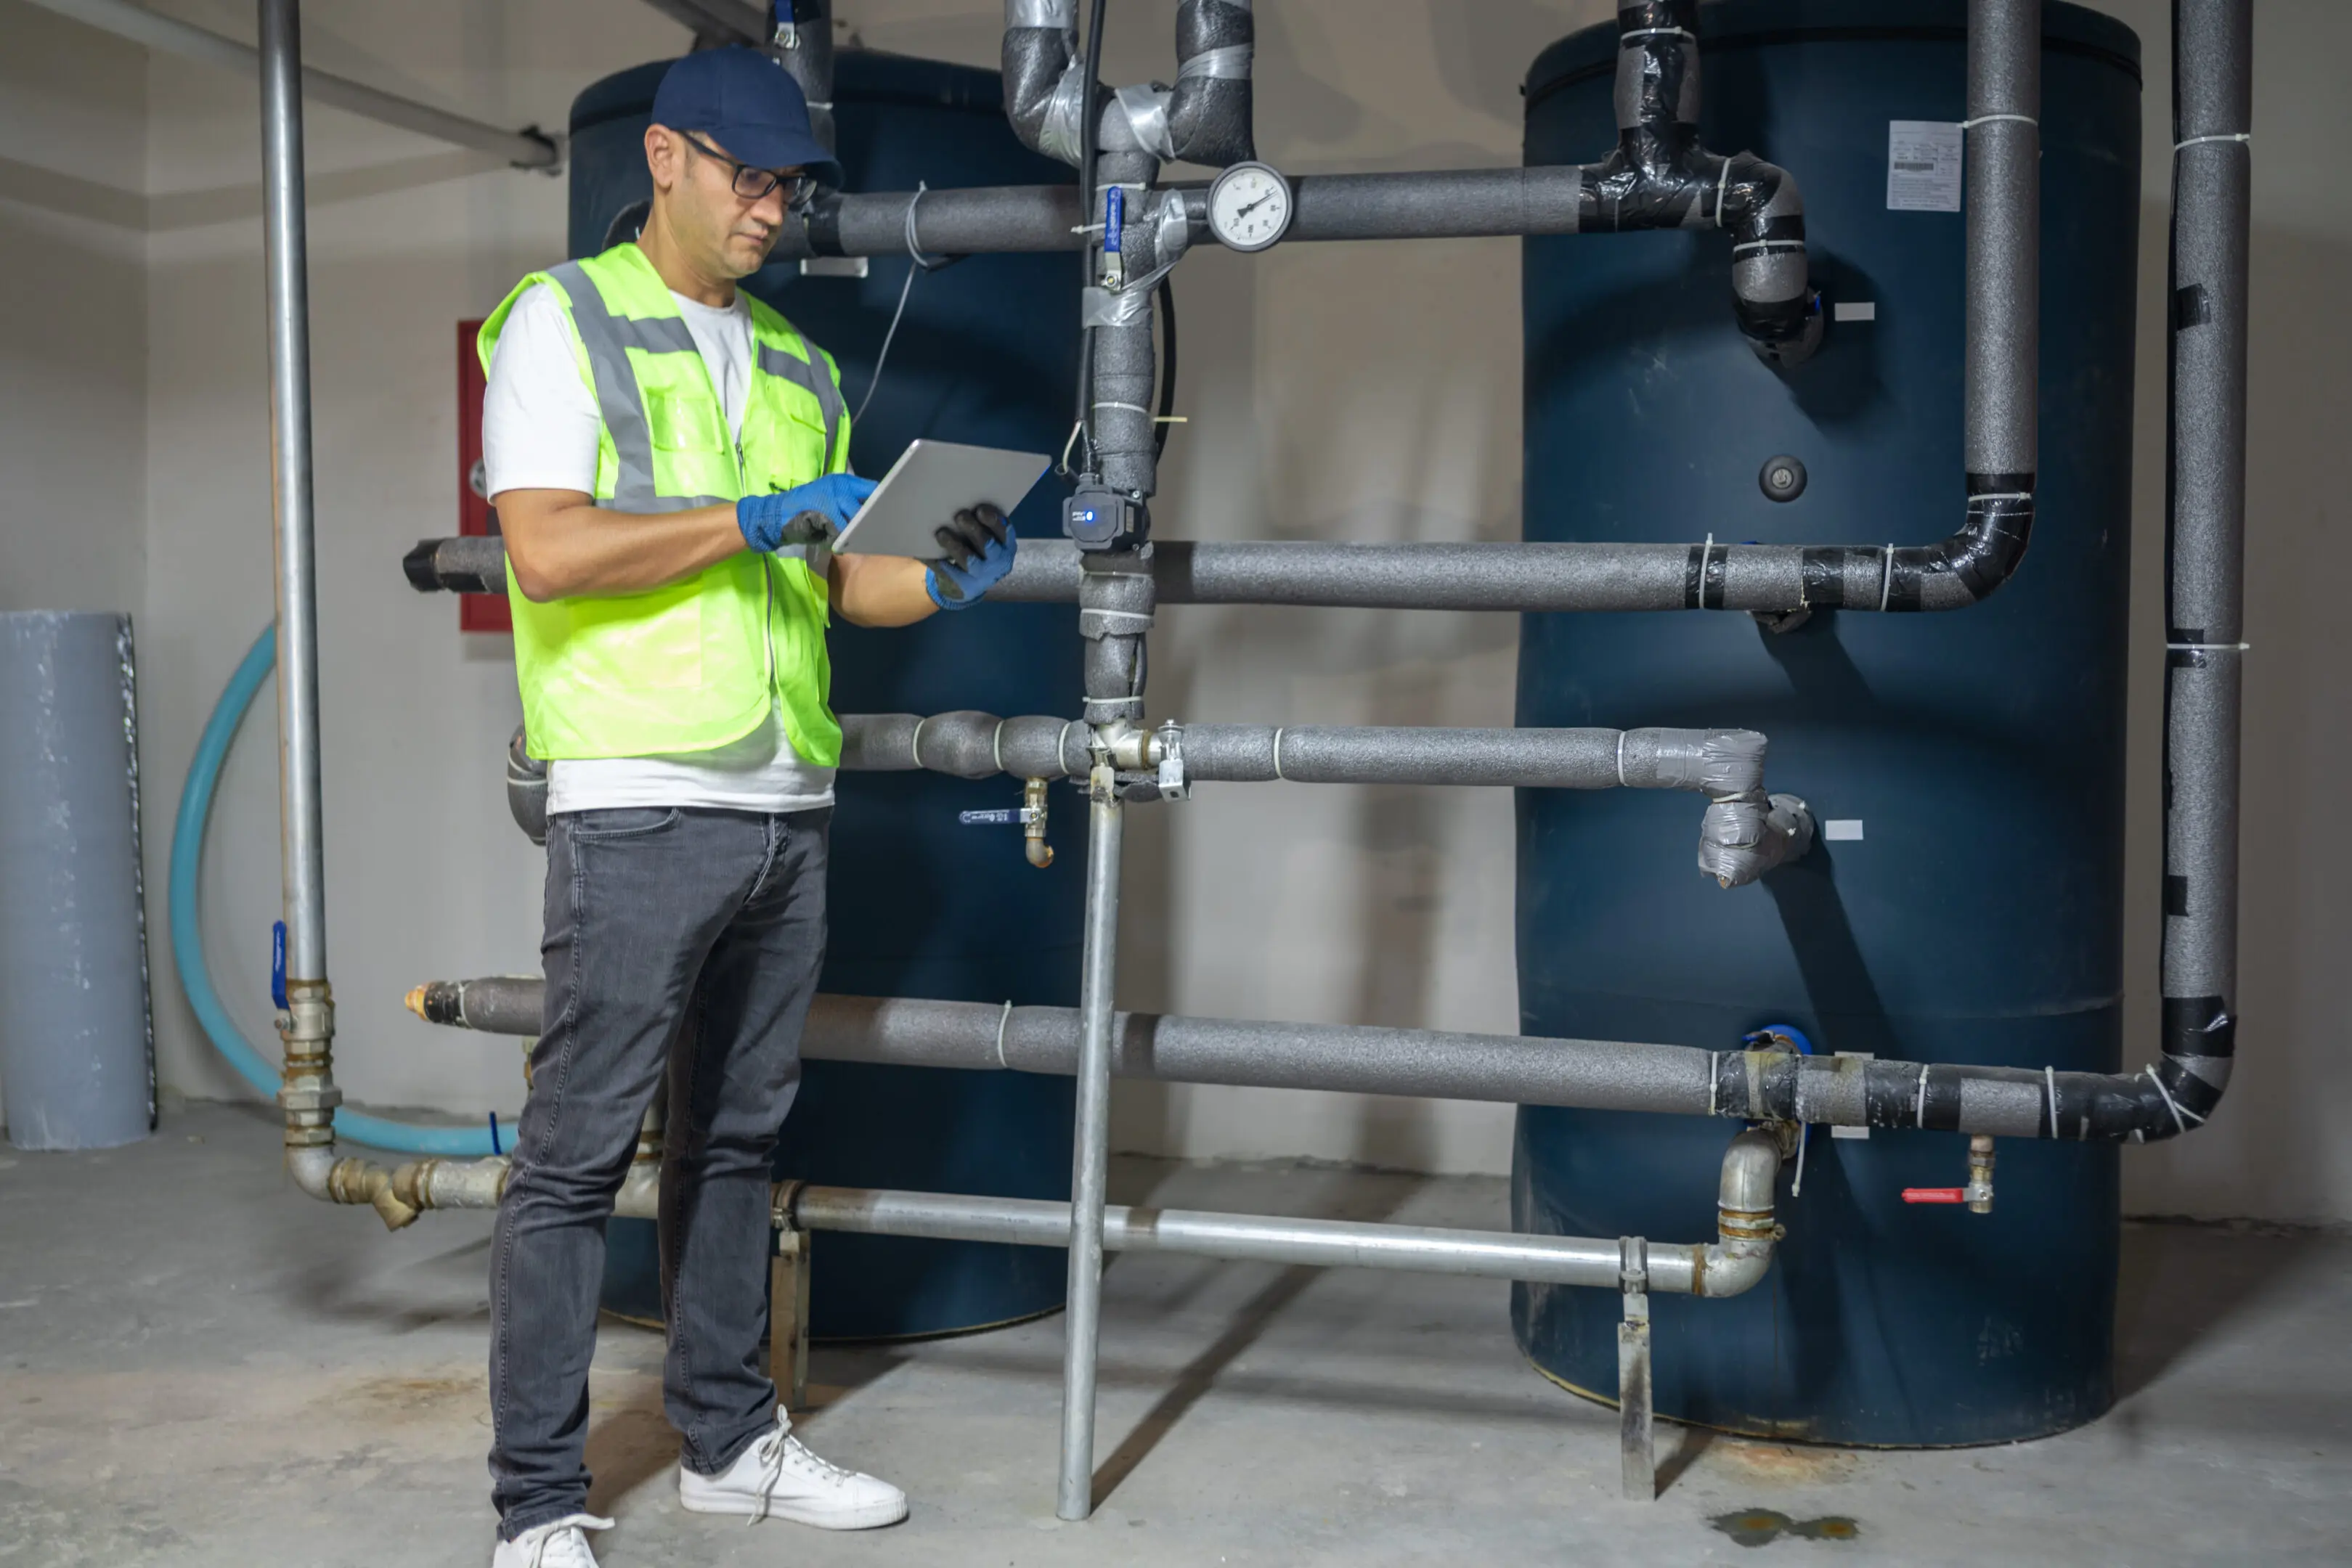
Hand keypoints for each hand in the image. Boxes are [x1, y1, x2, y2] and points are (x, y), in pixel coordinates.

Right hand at [737, 473, 874, 551]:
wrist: (774, 515)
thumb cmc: (805, 512)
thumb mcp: (830, 502)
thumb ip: (850, 505)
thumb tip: (874, 517)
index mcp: (844, 481)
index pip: (873, 489)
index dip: (881, 504)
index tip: (887, 518)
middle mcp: (840, 485)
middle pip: (867, 507)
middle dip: (867, 523)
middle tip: (867, 536)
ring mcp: (832, 497)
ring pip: (855, 521)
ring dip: (853, 534)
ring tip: (847, 540)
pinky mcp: (825, 512)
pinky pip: (840, 531)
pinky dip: (838, 540)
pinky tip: (831, 541)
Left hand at [925, 506, 1014, 609]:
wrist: (969, 583)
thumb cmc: (976, 549)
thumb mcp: (984, 537)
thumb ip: (979, 523)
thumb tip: (957, 500)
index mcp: (1007, 545)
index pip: (1005, 531)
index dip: (994, 520)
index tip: (980, 509)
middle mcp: (999, 561)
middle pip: (988, 544)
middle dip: (973, 529)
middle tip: (959, 516)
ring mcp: (983, 576)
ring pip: (970, 560)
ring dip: (955, 545)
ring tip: (941, 533)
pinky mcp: (967, 586)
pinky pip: (953, 574)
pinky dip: (941, 564)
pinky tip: (931, 555)